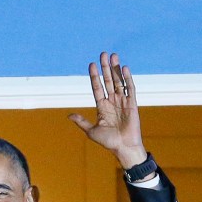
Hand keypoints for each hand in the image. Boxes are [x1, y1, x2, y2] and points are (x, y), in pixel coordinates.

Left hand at [69, 52, 147, 167]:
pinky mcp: (132, 103)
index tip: (91, 65)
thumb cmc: (108, 141)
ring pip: (118, 81)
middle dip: (105, 68)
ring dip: (115, 69)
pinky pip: (130, 88)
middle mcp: (112, 101)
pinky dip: (127, 78)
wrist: (123, 147)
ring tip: (113, 56)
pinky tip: (124, 68)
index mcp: (102, 107)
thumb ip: (81, 122)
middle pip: (107, 81)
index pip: (97, 88)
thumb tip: (69, 116)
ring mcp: (122, 101)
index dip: (94, 77)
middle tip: (103, 54)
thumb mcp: (91, 131)